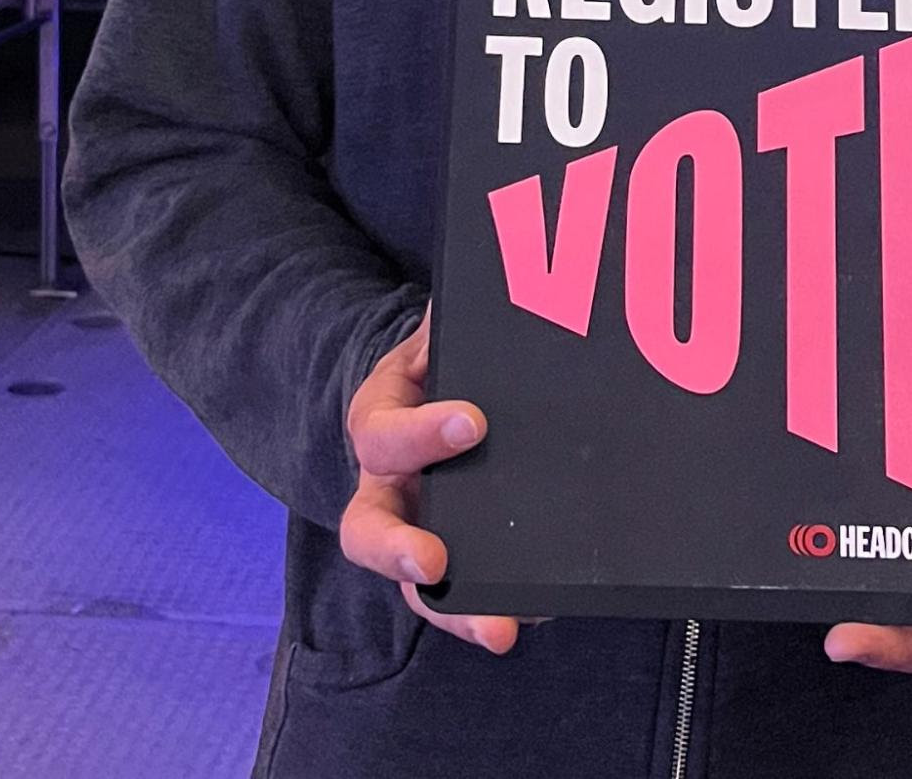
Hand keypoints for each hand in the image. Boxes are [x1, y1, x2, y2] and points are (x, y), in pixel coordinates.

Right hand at [340, 298, 522, 654]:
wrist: (440, 396)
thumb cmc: (442, 364)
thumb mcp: (441, 333)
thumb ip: (454, 315)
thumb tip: (488, 282)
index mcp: (380, 420)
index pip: (384, 431)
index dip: (422, 432)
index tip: (474, 422)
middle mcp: (387, 486)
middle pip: (369, 533)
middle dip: (400, 551)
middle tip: (436, 561)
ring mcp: (416, 530)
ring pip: (415, 585)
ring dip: (454, 611)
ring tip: (501, 628)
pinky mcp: (454, 560)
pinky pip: (467, 595)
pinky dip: (499, 607)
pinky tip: (542, 610)